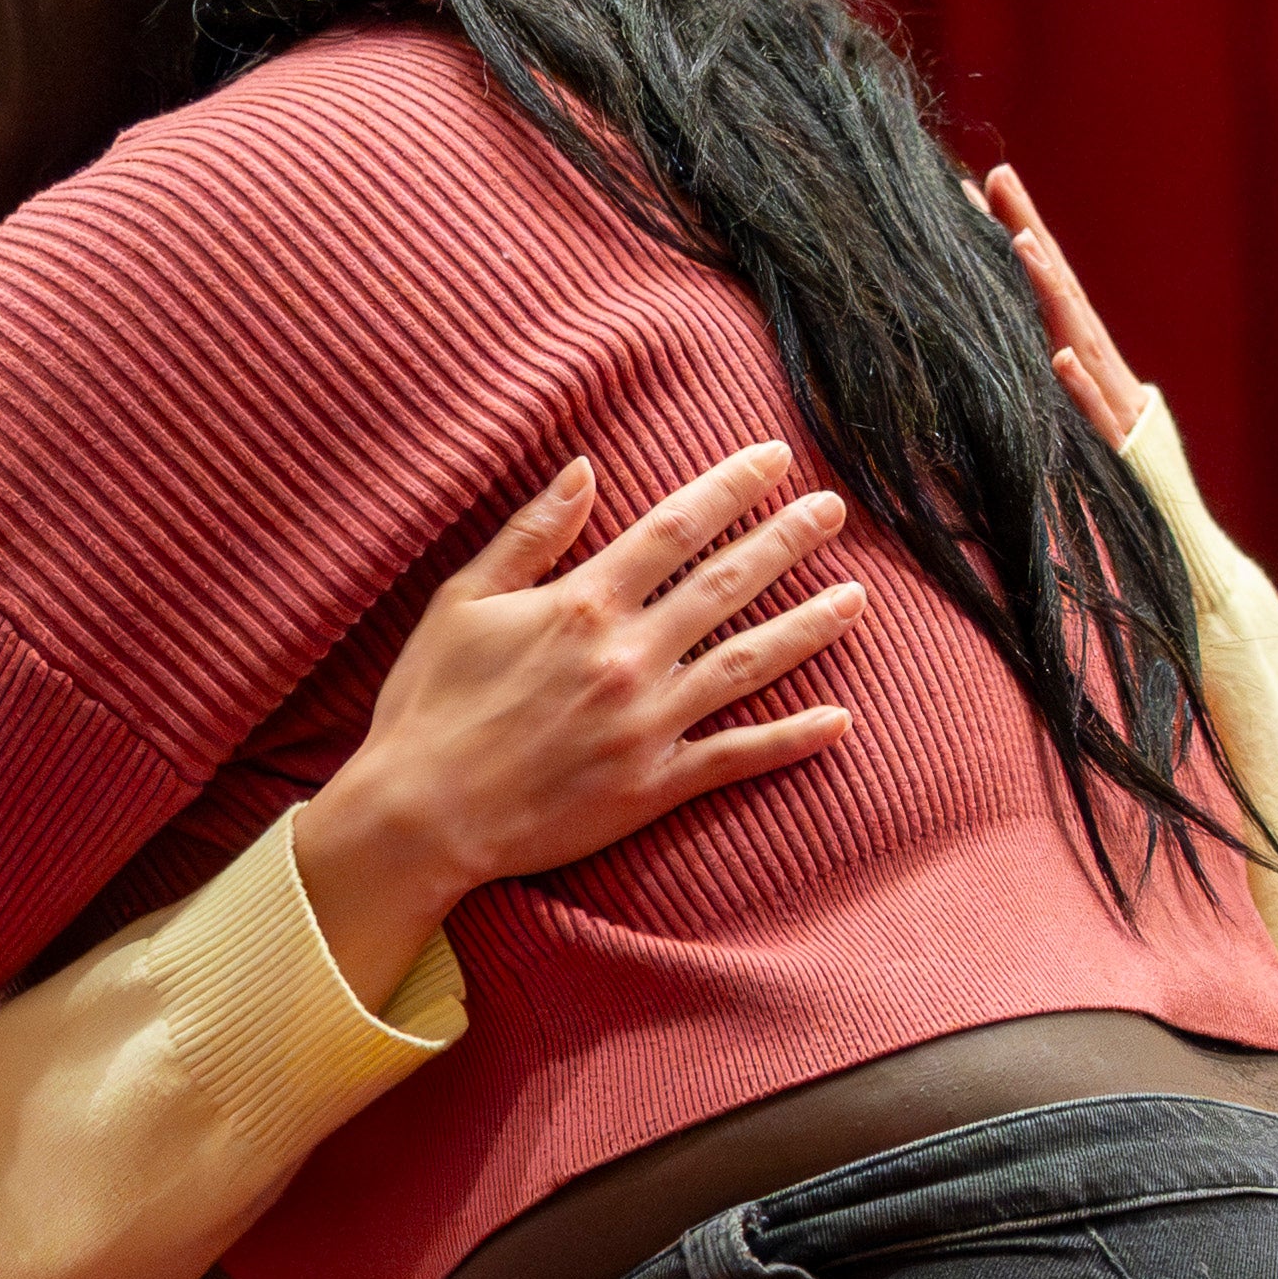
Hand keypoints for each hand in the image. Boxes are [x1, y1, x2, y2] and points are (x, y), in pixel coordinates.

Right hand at [289, 440, 866, 1001]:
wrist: (419, 817)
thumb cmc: (429, 705)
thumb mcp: (462, 602)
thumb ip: (529, 535)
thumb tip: (583, 469)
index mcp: (581, 606)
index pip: (674, 529)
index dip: (730, 490)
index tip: (775, 460)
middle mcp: (627, 658)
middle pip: (726, 585)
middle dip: (786, 541)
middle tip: (835, 510)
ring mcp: (647, 724)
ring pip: (748, 664)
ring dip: (808, 627)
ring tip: (858, 596)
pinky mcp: (652, 784)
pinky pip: (737, 757)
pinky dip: (790, 739)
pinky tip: (840, 720)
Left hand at [976, 162, 1152, 451]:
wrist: (1171, 532)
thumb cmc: (1112, 473)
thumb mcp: (1067, 414)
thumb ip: (1040, 374)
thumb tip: (996, 340)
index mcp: (1083, 355)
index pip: (1045, 284)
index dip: (1015, 233)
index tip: (977, 186)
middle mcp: (1098, 366)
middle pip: (1060, 289)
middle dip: (1029, 230)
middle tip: (998, 177)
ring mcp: (1112, 404)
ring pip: (1077, 338)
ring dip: (1050, 290)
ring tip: (1019, 243)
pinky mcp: (1118, 450)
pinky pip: (1095, 417)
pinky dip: (1080, 387)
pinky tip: (1060, 359)